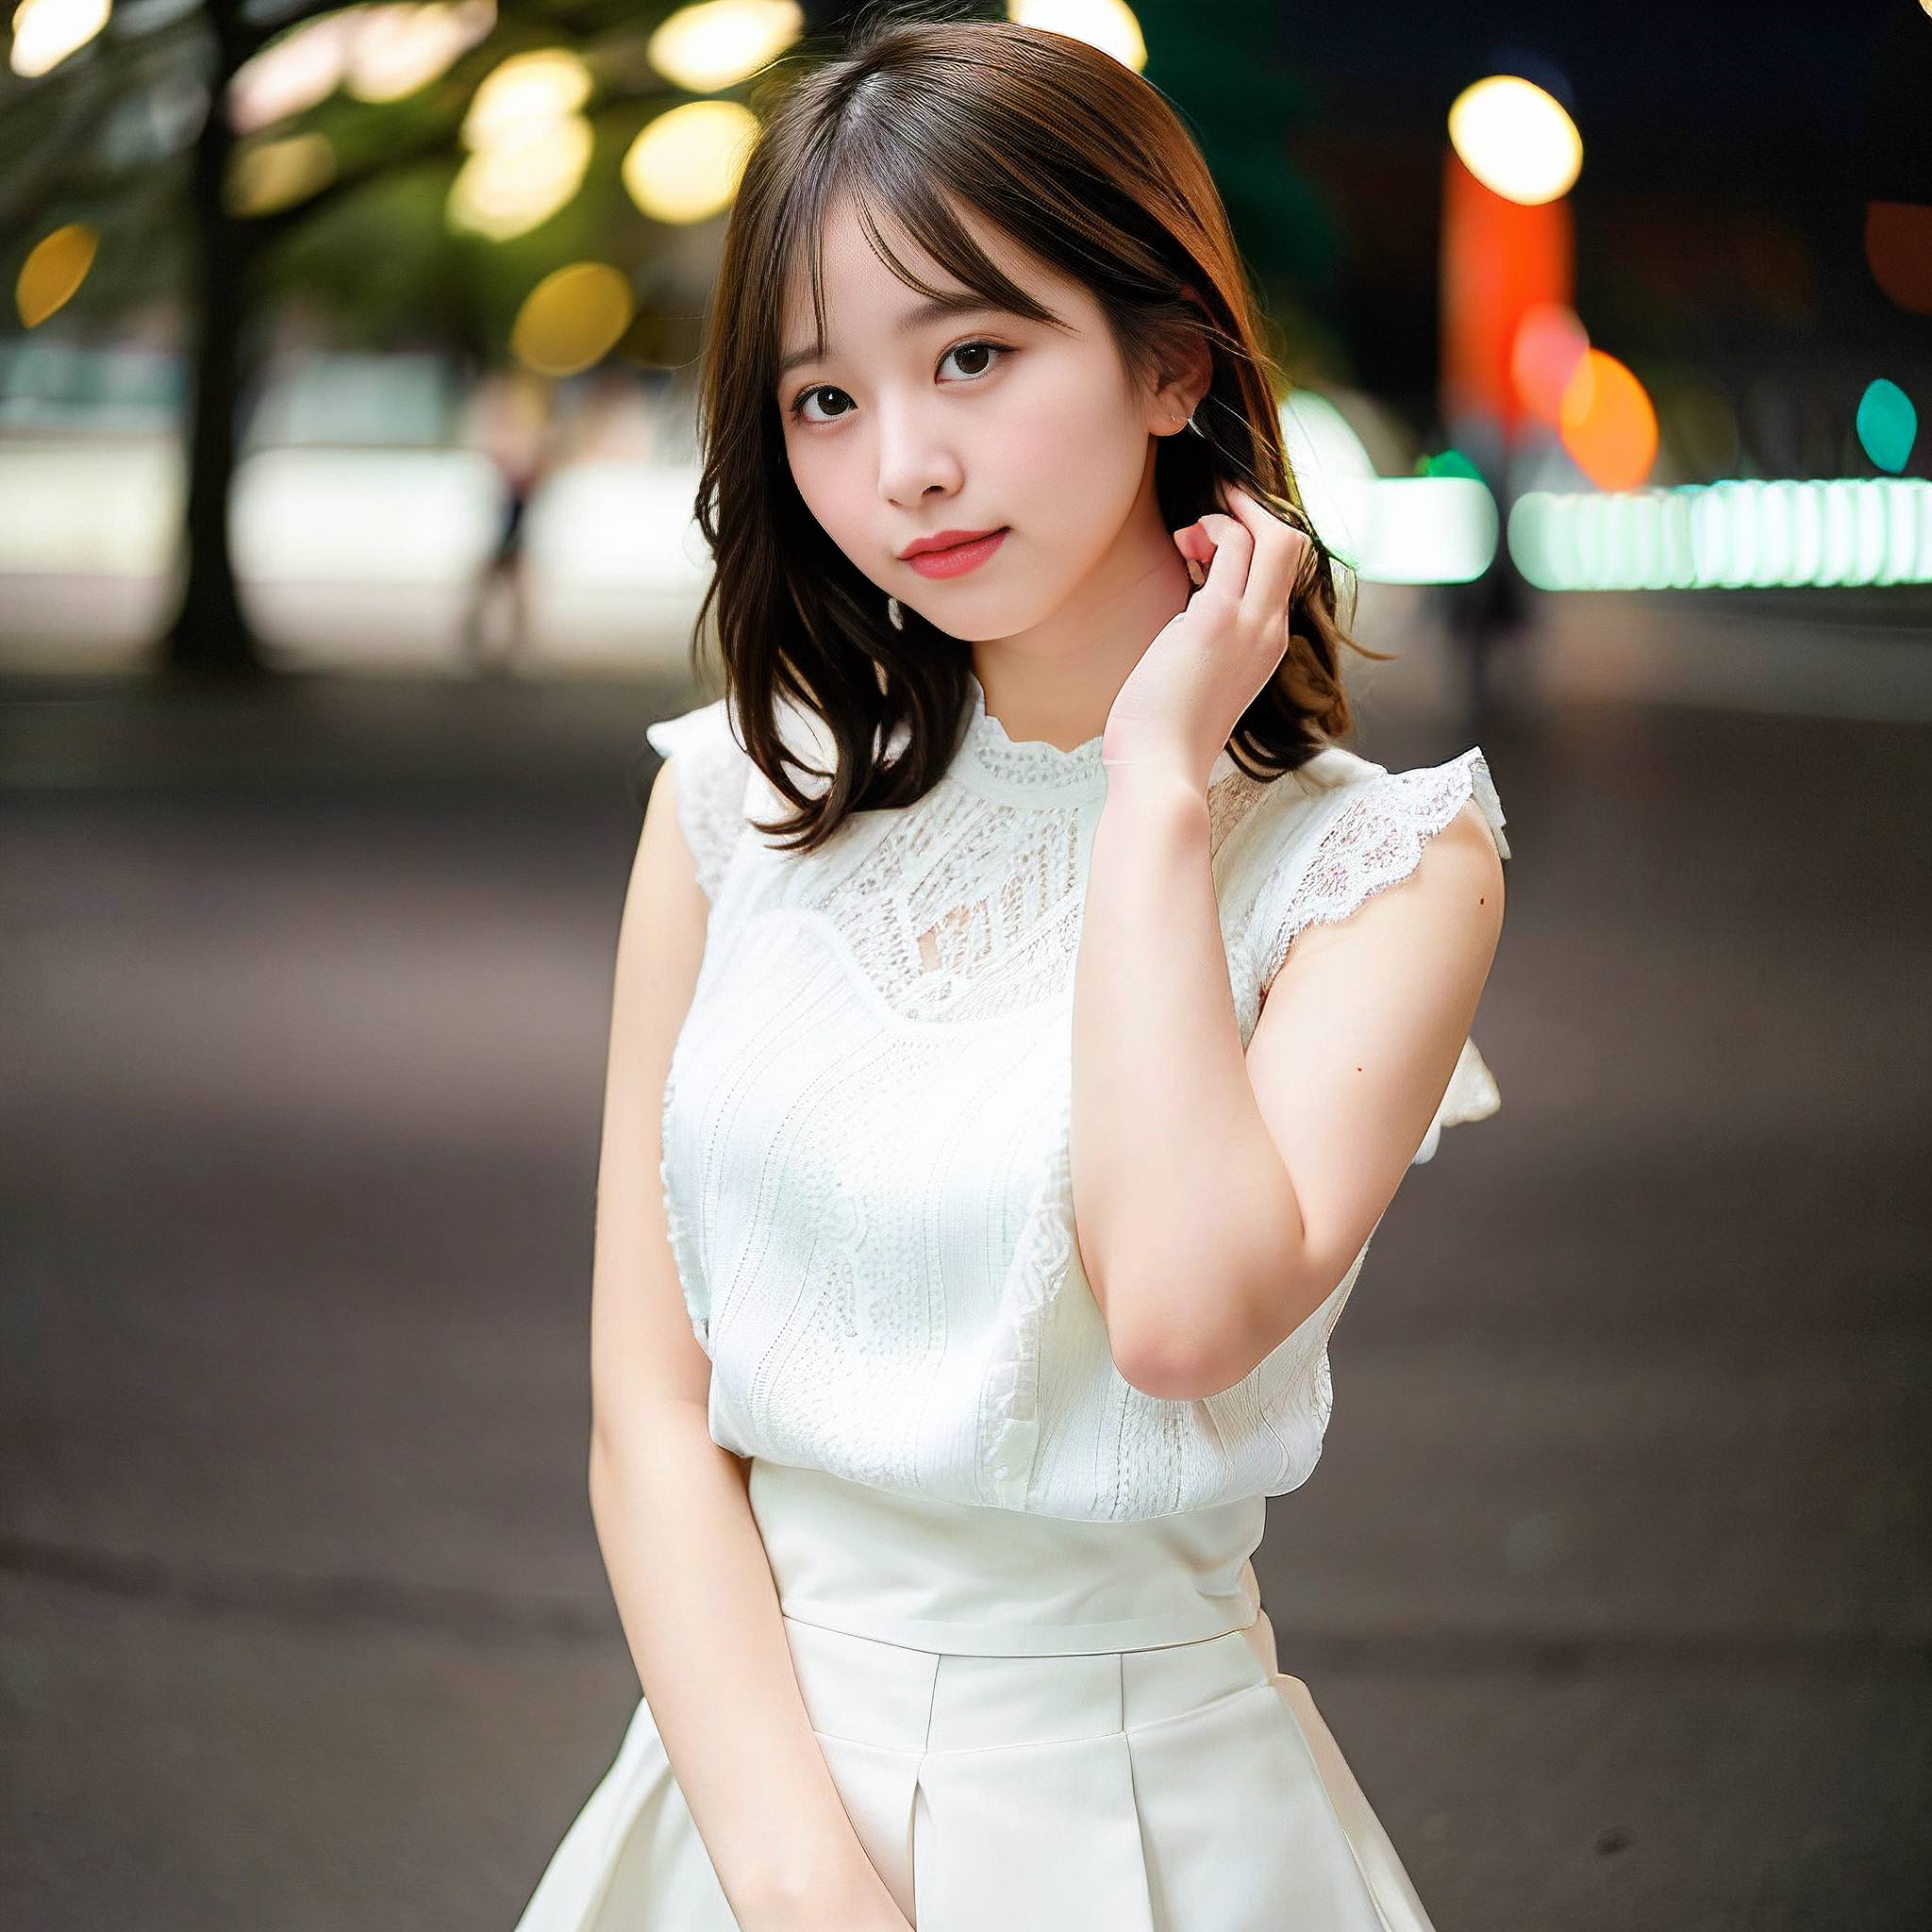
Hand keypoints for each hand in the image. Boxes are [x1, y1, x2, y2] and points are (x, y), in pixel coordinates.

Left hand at [1101, 479, 1311, 793]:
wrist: (1160, 769)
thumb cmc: (1166, 732)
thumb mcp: (1199, 678)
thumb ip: (1208, 642)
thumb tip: (1188, 614)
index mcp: (1267, 647)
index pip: (1282, 574)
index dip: (1255, 542)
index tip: (1213, 540)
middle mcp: (1270, 632)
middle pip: (1292, 544)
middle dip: (1253, 511)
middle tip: (1215, 506)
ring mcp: (1249, 624)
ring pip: (1271, 536)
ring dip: (1228, 516)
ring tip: (1189, 539)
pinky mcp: (1216, 618)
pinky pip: (1232, 545)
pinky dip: (1211, 526)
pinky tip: (1185, 544)